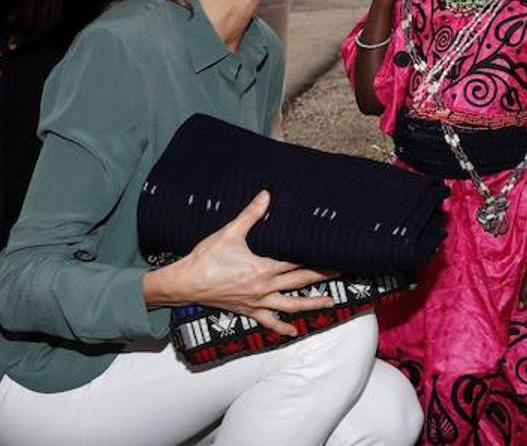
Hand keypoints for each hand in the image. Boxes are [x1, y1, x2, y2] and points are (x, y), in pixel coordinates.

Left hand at [4, 0, 62, 49]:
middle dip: (28, 37)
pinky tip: (39, 26)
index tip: (11, 42)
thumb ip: (9, 6)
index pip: (26, 22)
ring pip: (49, 23)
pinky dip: (48, 24)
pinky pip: (56, 15)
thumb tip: (9, 24)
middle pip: (39, 26)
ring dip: (38, 32)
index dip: (18, 34)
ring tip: (28, 35)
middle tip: (19, 41)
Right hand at [148, 191, 333, 336]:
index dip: (314, 256)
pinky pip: (268, 322)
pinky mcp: (248, 311)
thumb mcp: (230, 233)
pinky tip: (293, 331)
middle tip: (341, 271)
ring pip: (290, 305)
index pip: (295, 261)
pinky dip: (282, 327)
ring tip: (330, 302)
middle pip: (299, 281)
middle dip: (321, 276)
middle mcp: (264, 287)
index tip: (330, 252)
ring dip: (311, 304)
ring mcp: (257, 301)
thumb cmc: (206, 258)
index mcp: (262, 267)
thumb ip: (250, 215)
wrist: (185, 284)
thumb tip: (266, 195)